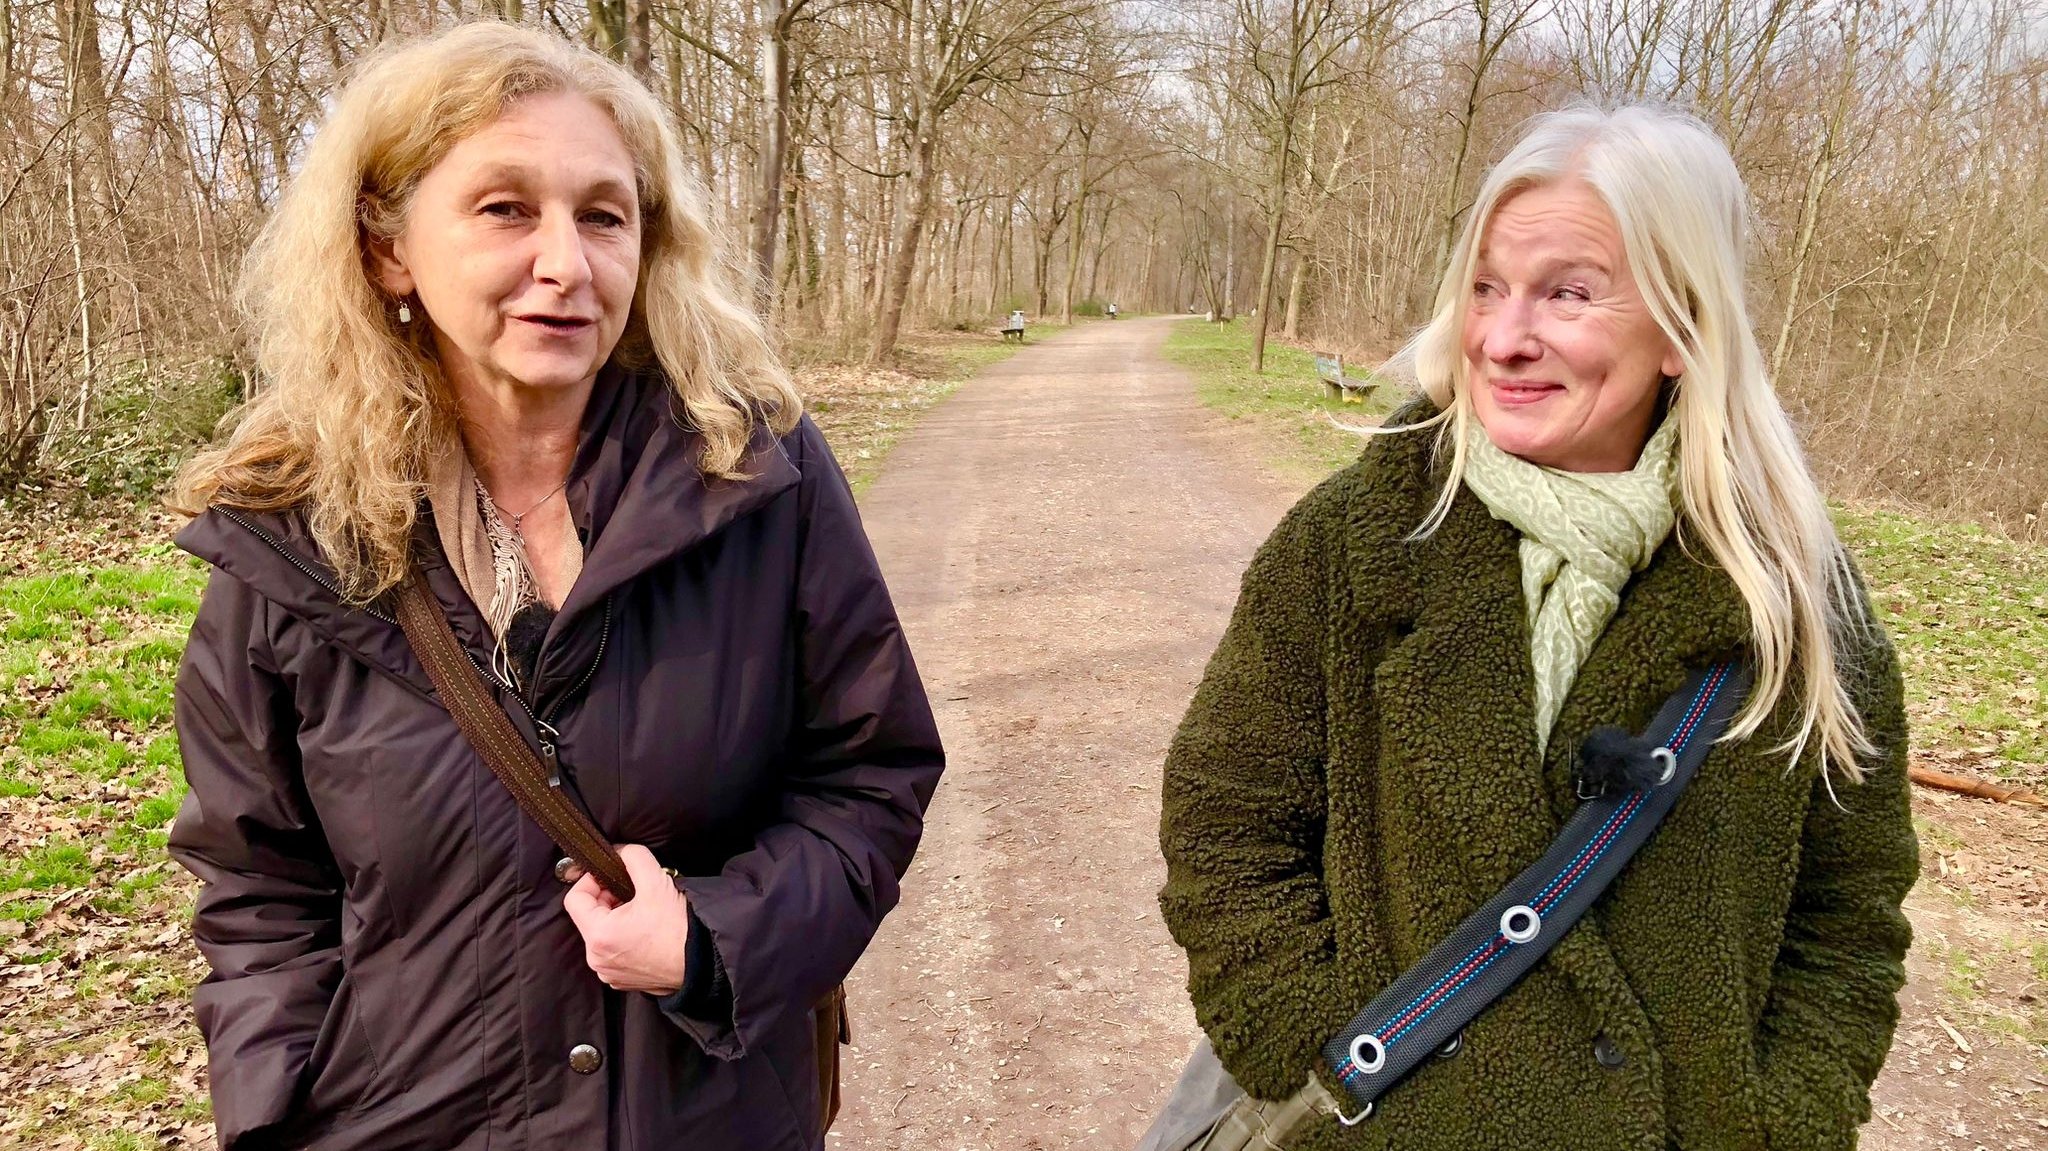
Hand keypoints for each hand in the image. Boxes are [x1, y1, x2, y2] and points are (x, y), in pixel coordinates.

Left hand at [562, 844, 689, 994]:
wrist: (704, 962)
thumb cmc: (679, 927)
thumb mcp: (656, 881)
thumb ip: (632, 856)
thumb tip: (618, 851)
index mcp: (598, 935)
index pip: (575, 898)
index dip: (591, 880)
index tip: (612, 876)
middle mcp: (597, 959)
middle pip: (588, 916)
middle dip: (608, 899)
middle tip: (635, 892)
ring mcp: (609, 973)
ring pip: (601, 934)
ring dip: (616, 918)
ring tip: (644, 912)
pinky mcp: (622, 981)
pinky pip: (613, 951)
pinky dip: (624, 938)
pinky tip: (647, 932)